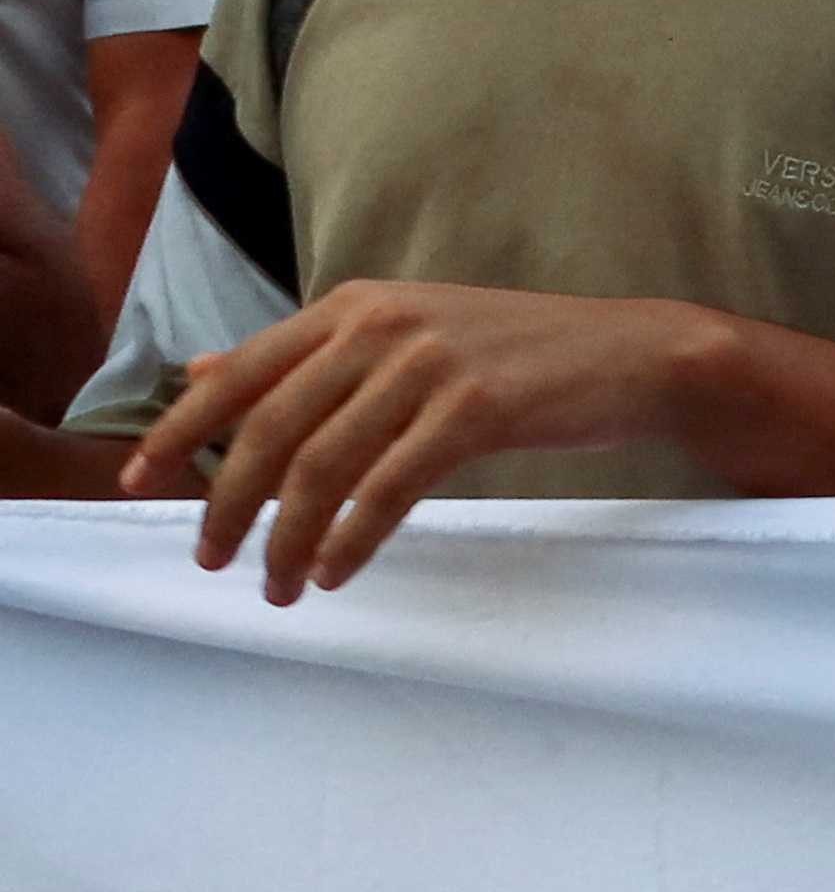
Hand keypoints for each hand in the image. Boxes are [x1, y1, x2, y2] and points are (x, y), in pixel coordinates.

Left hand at [129, 281, 710, 602]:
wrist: (637, 353)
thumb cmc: (518, 352)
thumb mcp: (403, 333)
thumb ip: (303, 354)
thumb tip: (199, 370)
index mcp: (355, 305)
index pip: (240, 371)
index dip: (180, 431)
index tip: (139, 483)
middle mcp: (382, 325)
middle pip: (270, 427)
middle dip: (227, 504)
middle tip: (212, 559)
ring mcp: (429, 363)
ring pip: (322, 466)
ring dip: (288, 539)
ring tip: (277, 586)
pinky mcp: (476, 407)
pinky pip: (388, 488)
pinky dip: (351, 540)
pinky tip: (334, 572)